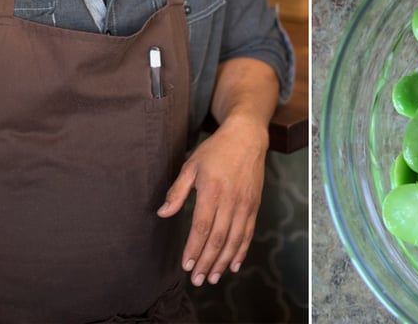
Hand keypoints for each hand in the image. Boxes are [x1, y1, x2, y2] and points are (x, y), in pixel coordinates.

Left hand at [157, 116, 268, 286]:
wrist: (246, 137)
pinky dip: (241, 252)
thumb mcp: (191, 165)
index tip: (185, 265)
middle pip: (218, 239)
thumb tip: (163, 213)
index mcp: (212, 190)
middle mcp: (230, 200)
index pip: (201, 227)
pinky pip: (248, 233)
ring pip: (234, 240)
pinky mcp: (254, 205)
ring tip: (211, 278)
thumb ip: (177, 191)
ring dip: (223, 262)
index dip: (193, 249)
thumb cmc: (216, 150)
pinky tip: (234, 265)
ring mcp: (245, 204)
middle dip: (206, 262)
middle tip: (196, 280)